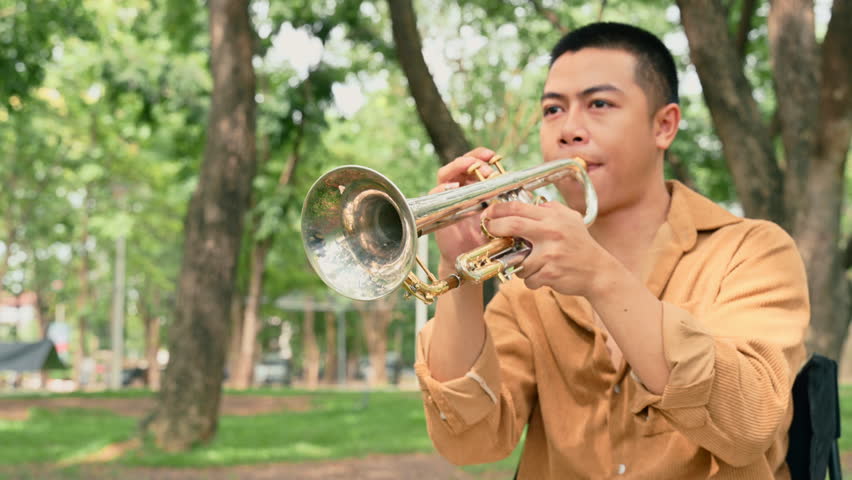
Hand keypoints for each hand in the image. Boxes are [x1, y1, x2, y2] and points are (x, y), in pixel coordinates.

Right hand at [431, 147, 498, 267]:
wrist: (473, 257)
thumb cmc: (486, 235)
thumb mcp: (499, 214)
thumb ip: (505, 198)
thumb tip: (517, 183)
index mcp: (473, 186)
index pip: (473, 163)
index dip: (481, 155)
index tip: (493, 156)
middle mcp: (459, 189)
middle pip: (459, 164)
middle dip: (472, 160)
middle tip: (486, 167)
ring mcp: (447, 198)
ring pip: (445, 175)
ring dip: (458, 167)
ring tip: (471, 168)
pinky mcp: (439, 209)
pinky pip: (435, 194)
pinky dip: (443, 188)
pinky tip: (453, 187)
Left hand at [481, 200, 604, 295]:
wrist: (599, 271)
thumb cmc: (581, 244)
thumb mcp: (570, 218)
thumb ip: (550, 208)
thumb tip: (529, 202)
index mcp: (553, 217)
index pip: (518, 207)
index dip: (497, 210)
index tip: (488, 214)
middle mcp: (551, 232)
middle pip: (512, 225)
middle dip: (495, 228)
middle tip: (490, 231)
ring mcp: (550, 253)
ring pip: (517, 260)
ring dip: (519, 265)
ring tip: (533, 264)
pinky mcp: (550, 273)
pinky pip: (527, 278)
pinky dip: (531, 279)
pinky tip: (544, 276)